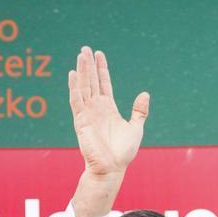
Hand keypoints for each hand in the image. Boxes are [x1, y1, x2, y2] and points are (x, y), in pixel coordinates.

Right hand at [69, 47, 149, 179]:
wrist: (112, 167)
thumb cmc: (123, 151)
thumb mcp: (136, 127)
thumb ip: (139, 111)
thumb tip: (145, 94)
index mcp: (108, 108)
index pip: (103, 83)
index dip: (101, 69)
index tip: (99, 54)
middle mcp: (96, 108)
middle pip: (91, 81)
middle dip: (88, 65)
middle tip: (85, 48)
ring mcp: (87, 113)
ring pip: (83, 87)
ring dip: (81, 71)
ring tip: (80, 55)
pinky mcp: (81, 120)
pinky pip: (76, 100)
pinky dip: (74, 87)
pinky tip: (73, 74)